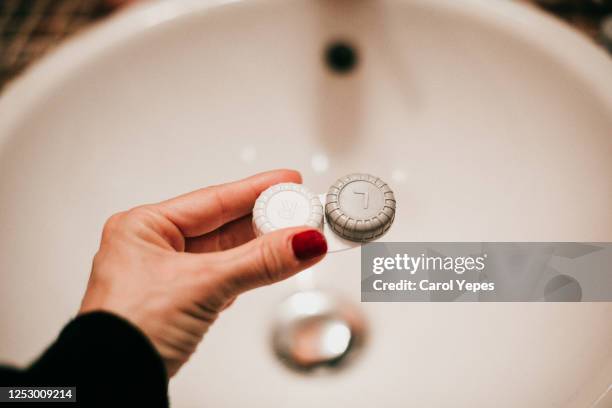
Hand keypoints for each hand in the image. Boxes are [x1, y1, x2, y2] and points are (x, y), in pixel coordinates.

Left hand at [79, 170, 327, 376]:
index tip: (287, 180)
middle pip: (221, 225)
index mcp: (144, 227)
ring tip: (294, 234)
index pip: (212, 199)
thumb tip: (302, 241)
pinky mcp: (180, 300)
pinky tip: (270, 262)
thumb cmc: (128, 331)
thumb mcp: (203, 284)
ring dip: (259, 247)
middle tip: (299, 210)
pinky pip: (223, 276)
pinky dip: (248, 271)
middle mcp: (153, 247)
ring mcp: (167, 275)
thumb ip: (258, 261)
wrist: (112, 383)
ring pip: (224, 252)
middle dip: (262, 219)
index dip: (254, 189)